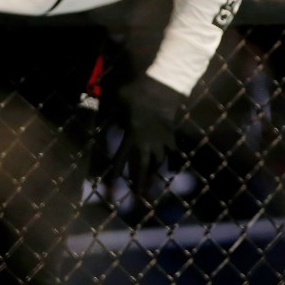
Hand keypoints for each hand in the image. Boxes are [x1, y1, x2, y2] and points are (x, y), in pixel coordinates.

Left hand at [112, 74, 181, 189]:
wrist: (159, 88)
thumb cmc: (136, 94)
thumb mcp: (117, 104)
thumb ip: (115, 117)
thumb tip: (113, 126)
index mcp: (130, 136)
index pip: (121, 156)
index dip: (118, 169)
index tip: (114, 181)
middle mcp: (145, 141)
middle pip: (142, 165)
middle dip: (140, 181)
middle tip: (140, 196)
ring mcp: (160, 138)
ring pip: (158, 159)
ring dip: (154, 170)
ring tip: (154, 182)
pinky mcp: (170, 133)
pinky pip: (171, 149)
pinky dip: (171, 158)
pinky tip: (171, 165)